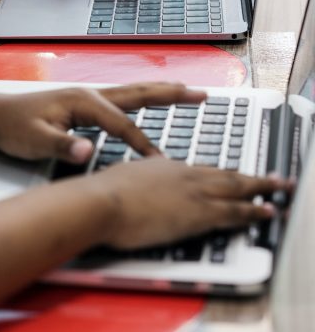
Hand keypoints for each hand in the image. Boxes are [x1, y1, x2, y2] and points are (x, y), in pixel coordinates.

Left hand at [0, 82, 205, 162]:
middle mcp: (88, 94)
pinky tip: (149, 103)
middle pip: (138, 93)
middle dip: (170, 94)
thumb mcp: (34, 141)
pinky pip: (121, 101)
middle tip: (202, 93)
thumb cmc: (11, 128)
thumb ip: (62, 146)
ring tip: (186, 91)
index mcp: (82, 101)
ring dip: (160, 92)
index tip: (157, 163)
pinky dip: (142, 100)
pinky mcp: (82, 104)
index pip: (122, 125)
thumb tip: (86, 152)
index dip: (140, 145)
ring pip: (131, 93)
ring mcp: (86, 97)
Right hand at [91, 159, 283, 249]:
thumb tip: (136, 184)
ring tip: (279, 190)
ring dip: (261, 190)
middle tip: (273, 178)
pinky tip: (266, 212)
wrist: (101, 201)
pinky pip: (236, 212)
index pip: (200, 171)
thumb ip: (136, 181)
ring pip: (237, 189)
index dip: (219, 174)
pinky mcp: (198, 213)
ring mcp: (193, 192)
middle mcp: (183, 175)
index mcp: (163, 166)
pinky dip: (255, 211)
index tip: (230, 175)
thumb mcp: (121, 178)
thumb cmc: (102, 193)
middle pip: (225, 175)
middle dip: (251, 177)